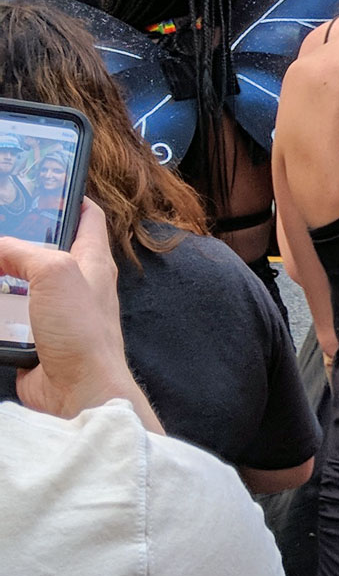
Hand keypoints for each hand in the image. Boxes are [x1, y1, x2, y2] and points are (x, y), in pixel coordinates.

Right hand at [0, 203, 146, 418]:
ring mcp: (54, 312)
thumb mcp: (54, 273)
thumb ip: (23, 251)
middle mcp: (76, 284)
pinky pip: (7, 317)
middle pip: (43, 249)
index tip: (41, 185)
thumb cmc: (82, 332)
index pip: (86, 216)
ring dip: (0, 277)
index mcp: (92, 261)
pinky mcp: (34, 337)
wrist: (78, 391)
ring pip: (18, 283)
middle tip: (0, 230)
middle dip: (16, 239)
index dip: (68, 196)